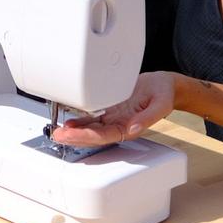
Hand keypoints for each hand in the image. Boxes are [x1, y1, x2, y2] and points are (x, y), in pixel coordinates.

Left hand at [49, 71, 179, 147]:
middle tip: (58, 135)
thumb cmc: (164, 93)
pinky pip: (93, 118)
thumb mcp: (161, 104)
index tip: (71, 135)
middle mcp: (120, 125)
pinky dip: (80, 121)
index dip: (86, 136)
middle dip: (75, 137)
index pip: (104, 136)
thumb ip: (148, 117)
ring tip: (59, 132)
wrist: (164, 85)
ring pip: (91, 129)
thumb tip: (133, 129)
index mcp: (131, 128)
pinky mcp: (111, 109)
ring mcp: (114, 118)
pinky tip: (69, 122)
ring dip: (75, 132)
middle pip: (94, 135)